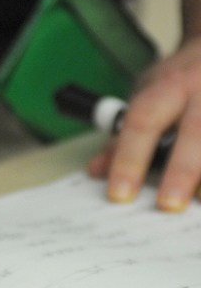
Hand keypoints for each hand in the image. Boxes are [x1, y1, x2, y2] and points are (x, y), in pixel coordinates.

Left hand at [88, 35, 200, 210]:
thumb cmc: (179, 82)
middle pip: (196, 130)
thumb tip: (97, 171)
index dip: (129, 160)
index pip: (143, 123)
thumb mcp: (148, 97)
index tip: (119, 195)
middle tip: (168, 205)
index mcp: (168, 87)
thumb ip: (123, 138)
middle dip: (182, 170)